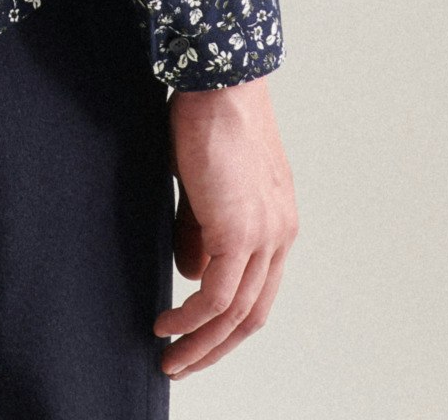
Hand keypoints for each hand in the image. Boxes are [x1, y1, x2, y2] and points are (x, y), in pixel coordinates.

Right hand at [155, 73, 297, 377]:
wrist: (220, 82)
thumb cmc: (210, 118)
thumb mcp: (205, 185)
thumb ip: (201, 231)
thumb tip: (191, 273)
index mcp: (277, 222)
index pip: (258, 290)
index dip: (228, 322)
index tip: (197, 337)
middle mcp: (280, 235)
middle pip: (252, 314)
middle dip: (215, 348)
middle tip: (182, 364)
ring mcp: (264, 236)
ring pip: (234, 313)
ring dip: (200, 343)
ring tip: (169, 357)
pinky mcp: (239, 231)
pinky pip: (216, 295)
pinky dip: (190, 318)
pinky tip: (168, 325)